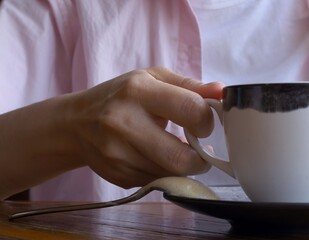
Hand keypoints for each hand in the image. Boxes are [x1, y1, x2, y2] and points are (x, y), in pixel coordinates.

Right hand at [67, 67, 222, 187]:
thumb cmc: (121, 96)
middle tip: (199, 149)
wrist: (76, 123)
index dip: (207, 121)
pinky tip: (157, 158)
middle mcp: (123, 122)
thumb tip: (222, 92)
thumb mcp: (153, 79)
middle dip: (200, 158)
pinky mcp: (117, 176)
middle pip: (181, 157)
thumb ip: (190, 86)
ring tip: (176, 149)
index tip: (203, 124)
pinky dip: (166, 173)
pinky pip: (157, 182)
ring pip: (171, 174)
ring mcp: (117, 154)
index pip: (191, 111)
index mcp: (138, 91)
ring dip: (183, 166)